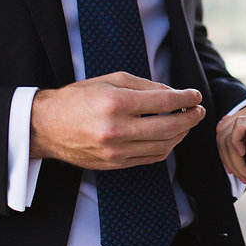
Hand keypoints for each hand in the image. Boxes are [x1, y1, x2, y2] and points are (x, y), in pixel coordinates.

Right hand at [30, 72, 204, 168]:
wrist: (47, 126)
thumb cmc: (78, 98)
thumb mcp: (109, 81)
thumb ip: (143, 85)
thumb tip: (173, 94)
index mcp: (115, 104)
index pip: (163, 102)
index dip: (185, 98)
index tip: (195, 95)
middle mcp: (117, 129)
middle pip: (168, 127)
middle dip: (189, 118)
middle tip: (198, 111)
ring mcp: (116, 151)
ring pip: (163, 146)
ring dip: (180, 134)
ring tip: (185, 123)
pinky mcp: (115, 164)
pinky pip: (150, 158)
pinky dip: (166, 148)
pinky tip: (170, 137)